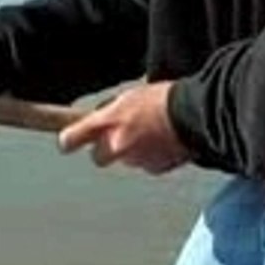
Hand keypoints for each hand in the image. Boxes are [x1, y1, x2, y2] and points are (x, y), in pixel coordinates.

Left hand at [59, 82, 189, 174]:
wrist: (196, 113)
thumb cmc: (165, 99)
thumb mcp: (130, 97)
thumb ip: (111, 113)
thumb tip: (100, 120)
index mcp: (108, 122)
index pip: (72, 139)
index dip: (69, 141)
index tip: (67, 143)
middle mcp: (117, 144)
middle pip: (98, 157)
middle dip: (106, 150)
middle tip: (120, 138)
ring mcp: (136, 159)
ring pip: (126, 160)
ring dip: (134, 152)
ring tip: (153, 133)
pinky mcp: (155, 168)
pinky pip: (148, 164)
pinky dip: (154, 157)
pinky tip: (166, 142)